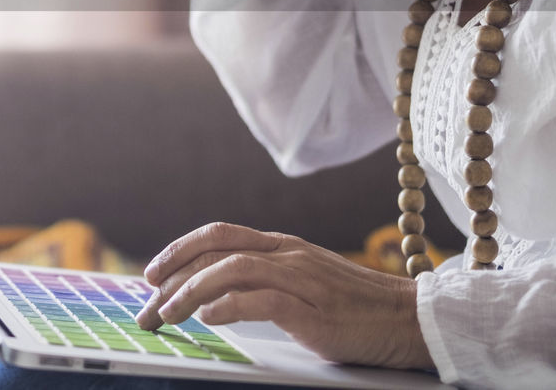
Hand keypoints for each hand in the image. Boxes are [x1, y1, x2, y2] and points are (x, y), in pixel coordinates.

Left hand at [135, 222, 435, 370]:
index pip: (218, 234)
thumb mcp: (304, 282)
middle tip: (146, 307)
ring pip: (231, 270)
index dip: (178, 250)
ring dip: (190, 292)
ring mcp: (301, 279)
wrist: (409, 320)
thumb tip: (215, 295)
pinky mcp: (313, 310)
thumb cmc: (355, 307)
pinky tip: (208, 318)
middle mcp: (287, 254)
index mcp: (282, 245)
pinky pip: (262, 300)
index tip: (151, 275)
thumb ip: (266, 280)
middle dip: (172, 277)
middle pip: (214, 250)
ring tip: (168, 315)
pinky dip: (228, 305)